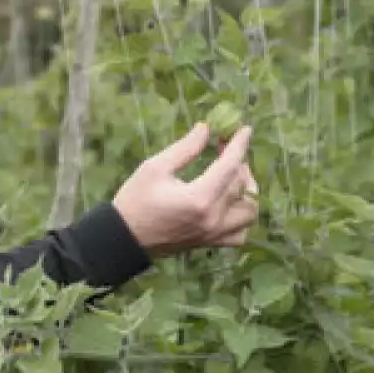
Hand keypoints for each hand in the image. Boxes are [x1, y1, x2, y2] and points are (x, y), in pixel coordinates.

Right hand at [112, 123, 259, 257]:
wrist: (124, 240)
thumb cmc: (135, 201)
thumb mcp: (155, 168)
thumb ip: (185, 148)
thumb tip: (206, 129)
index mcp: (199, 198)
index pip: (230, 166)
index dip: (240, 145)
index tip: (245, 130)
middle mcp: (213, 218)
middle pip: (243, 187)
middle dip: (239, 163)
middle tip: (225, 151)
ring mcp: (213, 234)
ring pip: (249, 213)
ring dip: (248, 192)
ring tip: (232, 178)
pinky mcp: (210, 243)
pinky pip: (240, 234)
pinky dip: (242, 218)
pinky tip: (230, 204)